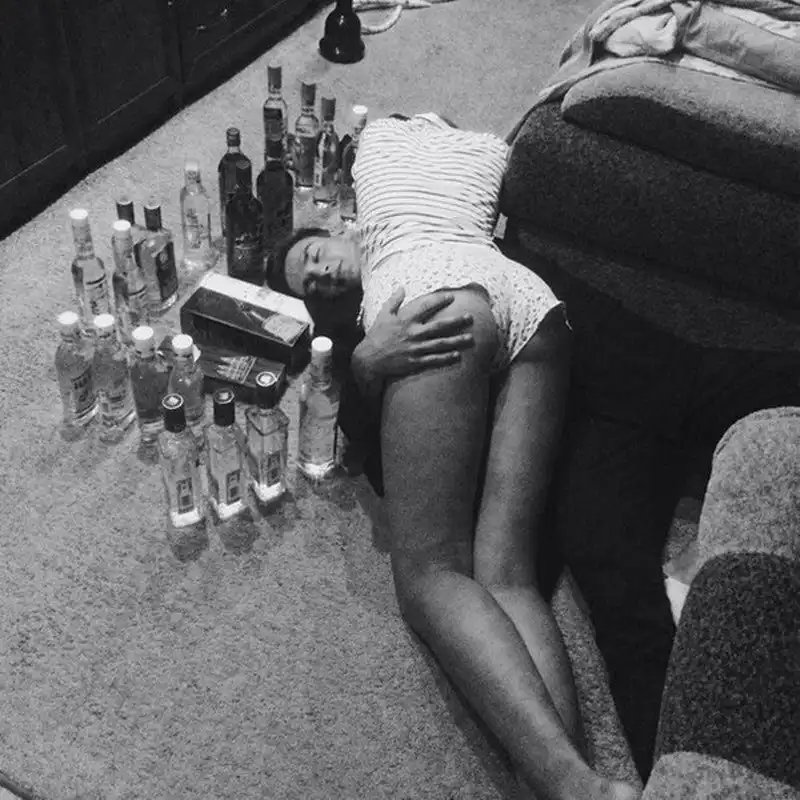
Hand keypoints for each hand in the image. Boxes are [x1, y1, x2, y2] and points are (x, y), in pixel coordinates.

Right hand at [351, 287, 474, 397]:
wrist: (369, 359)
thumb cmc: (376, 336)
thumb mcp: (383, 315)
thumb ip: (394, 301)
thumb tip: (401, 287)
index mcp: (406, 320)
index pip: (426, 306)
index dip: (439, 300)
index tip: (451, 296)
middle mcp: (413, 333)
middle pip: (439, 326)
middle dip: (456, 321)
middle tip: (470, 317)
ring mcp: (415, 348)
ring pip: (440, 344)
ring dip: (457, 341)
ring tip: (470, 338)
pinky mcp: (415, 361)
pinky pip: (434, 359)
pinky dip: (446, 357)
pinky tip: (457, 356)